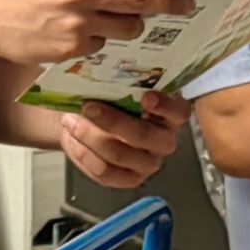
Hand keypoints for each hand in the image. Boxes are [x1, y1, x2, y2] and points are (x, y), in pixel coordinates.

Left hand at [57, 88, 189, 191]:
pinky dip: (84, 155)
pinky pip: (105, 172)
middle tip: (88, 106)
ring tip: (70, 121)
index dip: (165, 107)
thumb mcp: (122, 87)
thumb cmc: (114, 99)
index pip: (179, 112)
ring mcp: (148, 163)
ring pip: (119, 155)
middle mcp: (165, 141)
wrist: (93, 121)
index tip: (147, 97)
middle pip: (144, 136)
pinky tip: (72, 139)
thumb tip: (104, 69)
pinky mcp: (129, 179)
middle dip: (113, 122)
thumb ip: (124, 83)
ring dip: (89, 137)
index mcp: (172, 115)